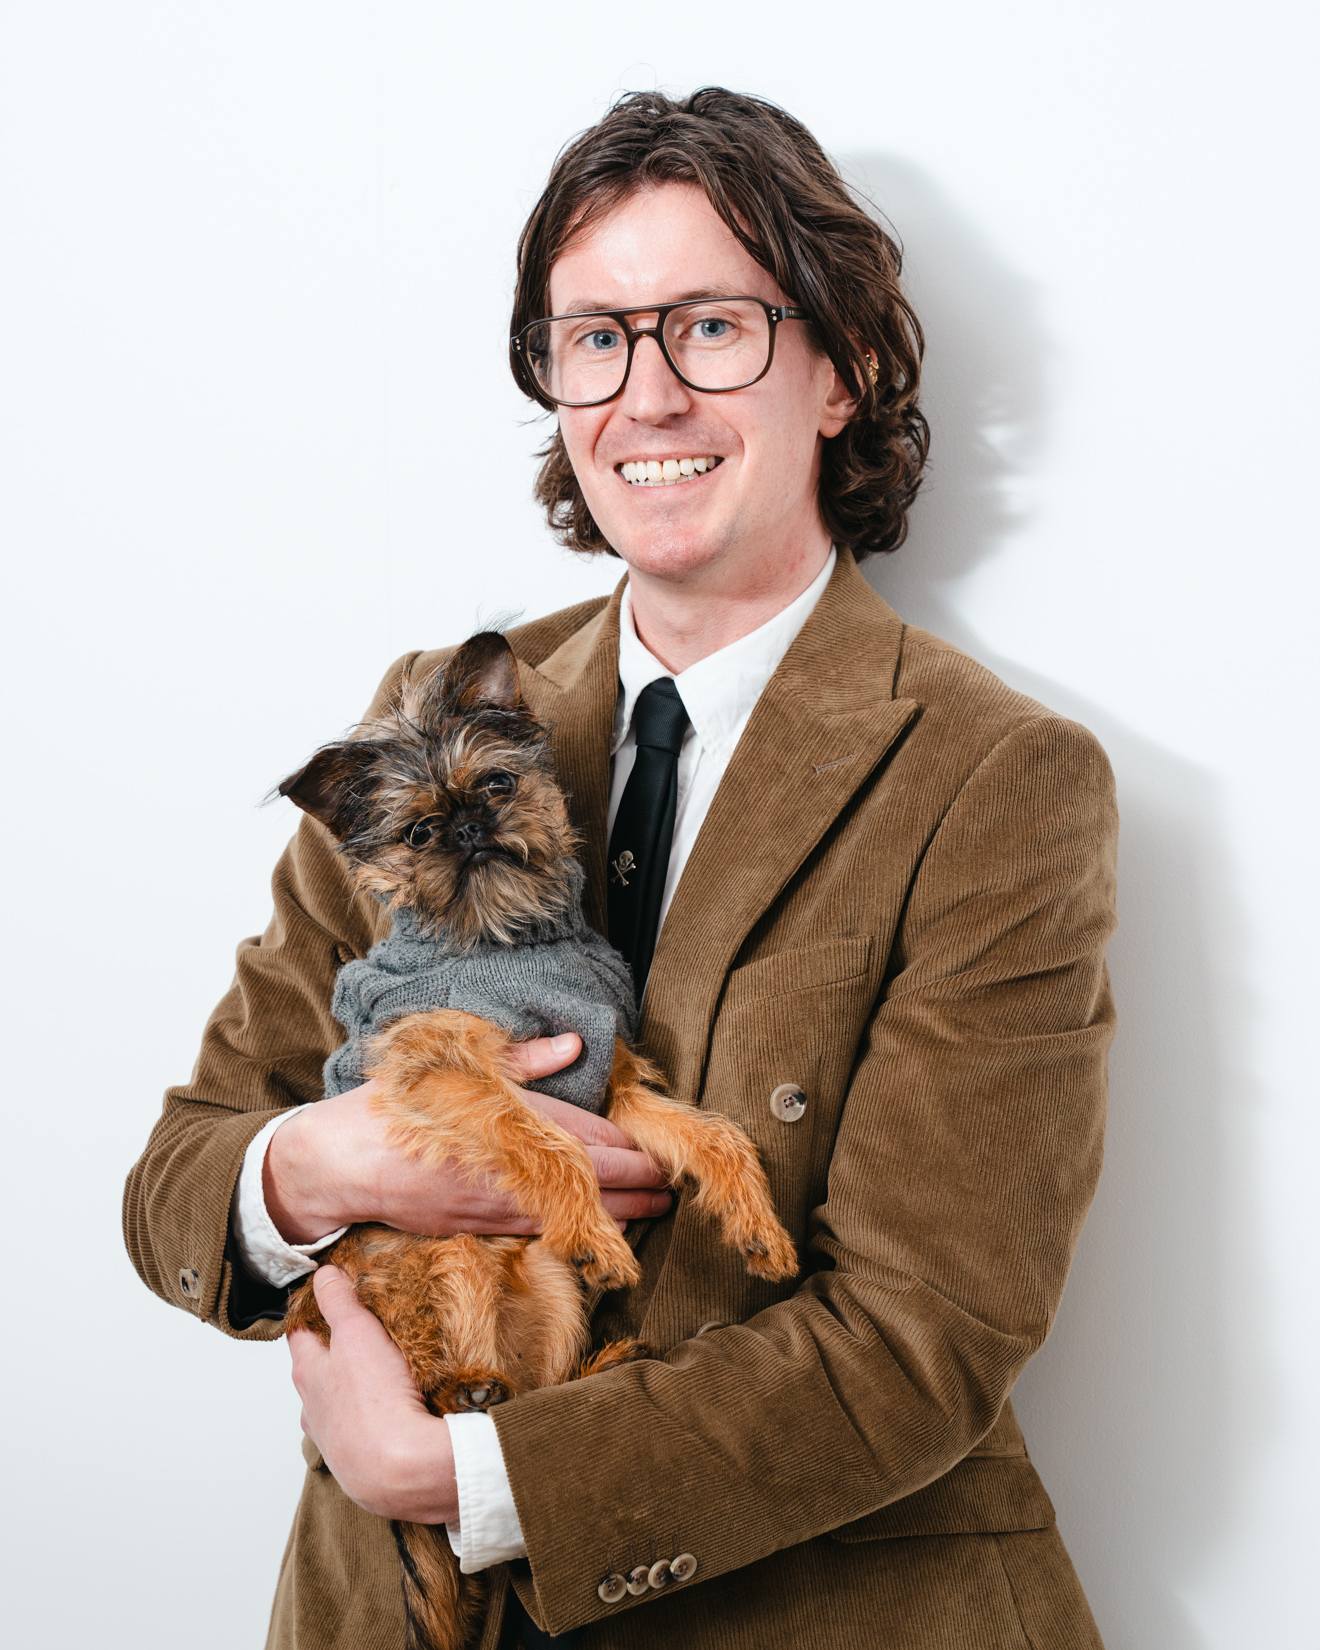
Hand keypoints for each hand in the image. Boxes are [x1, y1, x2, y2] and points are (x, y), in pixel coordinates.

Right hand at [265, 1032, 674, 1241]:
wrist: (333, 1162)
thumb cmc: (389, 1108)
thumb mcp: (450, 1066)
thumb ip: (518, 1059)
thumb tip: (574, 1044)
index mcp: (501, 1125)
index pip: (580, 1136)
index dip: (624, 1144)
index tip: (658, 1146)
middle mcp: (503, 1171)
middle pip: (584, 1178)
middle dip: (633, 1182)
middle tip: (673, 1183)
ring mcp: (488, 1205)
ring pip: (566, 1210)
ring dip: (613, 1210)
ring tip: (652, 1209)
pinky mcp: (471, 1227)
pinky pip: (533, 1230)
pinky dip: (570, 1229)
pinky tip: (594, 1232)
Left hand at [288, 1264, 456, 1522]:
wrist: (399, 1468)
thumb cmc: (374, 1399)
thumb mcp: (357, 1333)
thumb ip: (339, 1301)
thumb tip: (324, 1273)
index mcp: (307, 1372)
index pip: (299, 1333)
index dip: (311, 1312)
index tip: (326, 1296)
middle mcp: (312, 1408)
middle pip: (316, 1370)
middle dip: (333, 1350)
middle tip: (360, 1330)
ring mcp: (333, 1438)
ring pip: (336, 1403)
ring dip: (352, 1389)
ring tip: (380, 1373)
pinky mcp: (358, 1460)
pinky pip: (360, 1430)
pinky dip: (371, 1417)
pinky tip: (391, 1411)